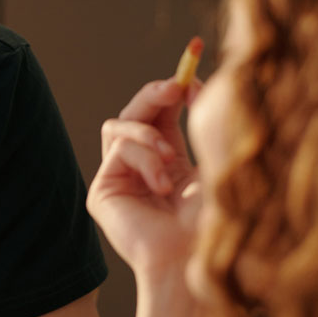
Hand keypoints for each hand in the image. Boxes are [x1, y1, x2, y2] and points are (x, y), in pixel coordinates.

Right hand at [87, 78, 202, 280]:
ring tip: (173, 157)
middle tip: (176, 86)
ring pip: (118, 125)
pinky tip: (163, 185)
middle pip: (135, 110)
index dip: (173, 84)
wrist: (197, 260)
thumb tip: (196, 83)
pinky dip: (144, 159)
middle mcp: (140, 166)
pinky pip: (119, 151)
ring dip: (148, 132)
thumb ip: (202, 123)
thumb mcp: (214, 161)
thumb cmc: (214, 221)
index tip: (191, 56)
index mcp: (169, 158)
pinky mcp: (102, 192)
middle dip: (155, 94)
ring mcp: (118, 178)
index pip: (162, 110)